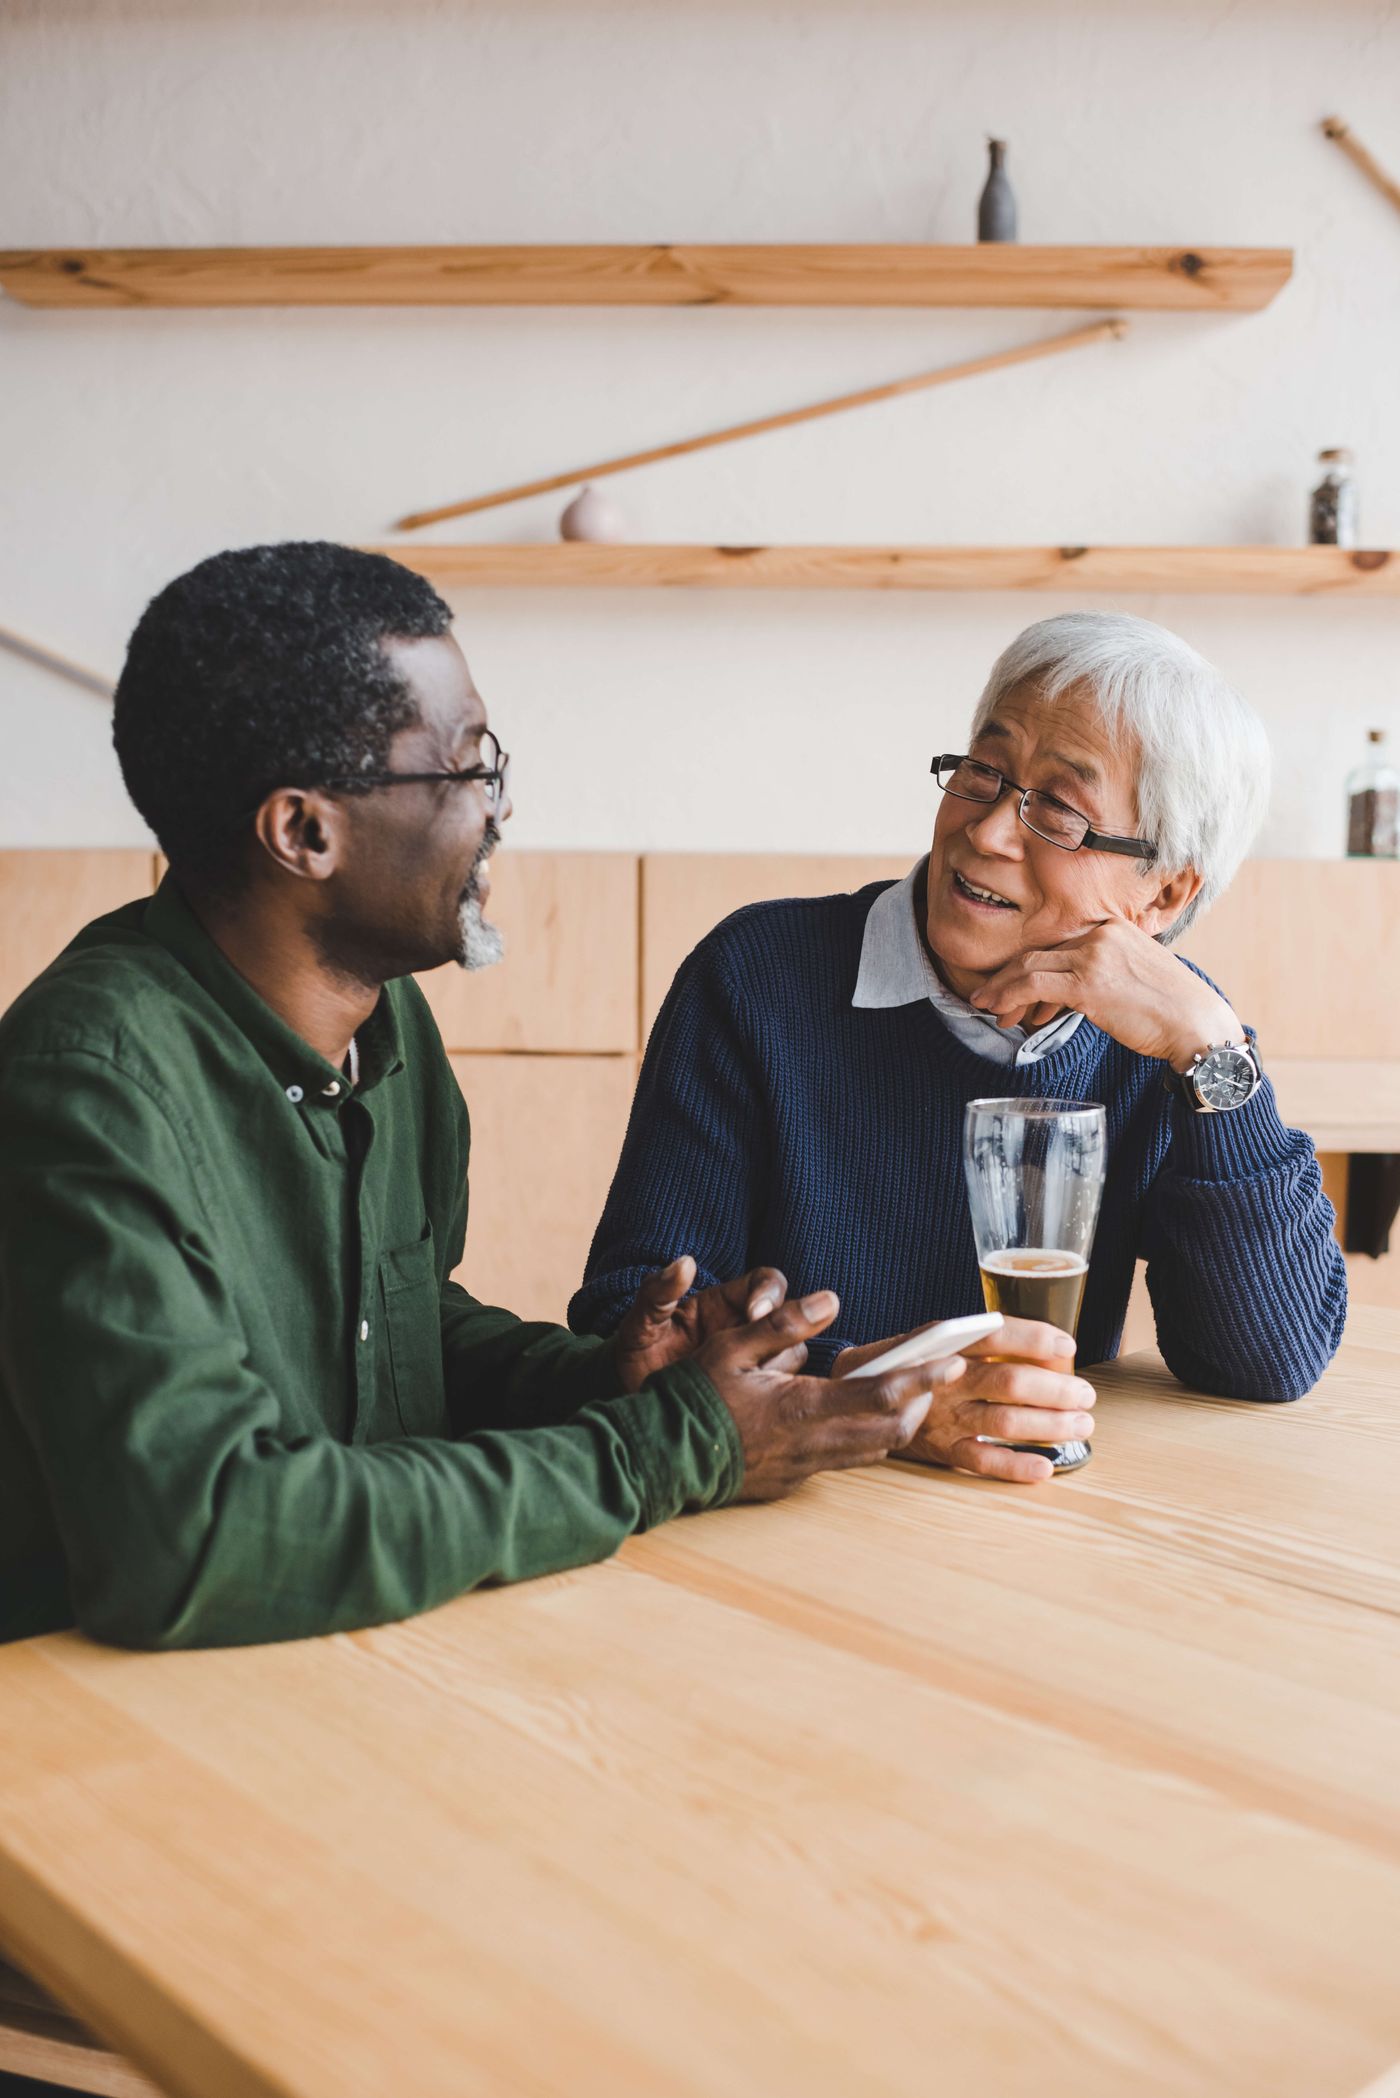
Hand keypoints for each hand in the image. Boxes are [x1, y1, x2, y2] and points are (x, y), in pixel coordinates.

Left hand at [613, 1255, 788, 1393]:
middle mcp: (746, 1330)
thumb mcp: (640, 1322)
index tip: (757, 1314)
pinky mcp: (755, 1395)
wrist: (633, 1399)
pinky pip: (781, 1391)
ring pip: (792, 1357)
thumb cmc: (636, 1353)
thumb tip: (686, 1264)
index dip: (770, 1293)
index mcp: (724, 1302)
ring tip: (760, 1385)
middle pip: (791, 1320)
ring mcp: (753, 1363)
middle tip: (764, 1357)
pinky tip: (760, 1407)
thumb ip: (657, 1292)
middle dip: (785, 1334)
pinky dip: (779, 1396)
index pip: (767, 1283)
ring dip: (782, 1369)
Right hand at [694, 1291, 966, 1500]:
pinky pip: (841, 1460)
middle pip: (889, 1431)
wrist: (659, 1458)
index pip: (881, 1395)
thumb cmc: (691, 1396)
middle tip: (933, 1376)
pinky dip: (860, 1438)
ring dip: (893, 1423)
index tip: (952, 1362)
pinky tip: (850, 1416)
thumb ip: (783, 1323)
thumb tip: (829, 1300)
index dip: (923, 1379)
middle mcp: (811, 1445)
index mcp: (801, 1408)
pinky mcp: (791, 1482)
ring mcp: (803, 1469)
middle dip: (920, 1404)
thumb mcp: (731, 1346)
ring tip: (903, 1394)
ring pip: (870, 1450)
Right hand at [834, 1317, 1095, 1483]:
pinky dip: (1013, 1466)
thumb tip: (1042, 1345)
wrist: (847, 1394)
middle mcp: (945, 1378)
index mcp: (944, 1344)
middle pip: (1007, 1382)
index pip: (994, 1335)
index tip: (1068, 1347)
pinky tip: (1044, 1468)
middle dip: (1054, 1390)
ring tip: (1081, 1426)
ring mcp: (941, 1416)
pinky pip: (980, 1460)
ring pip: (1002, 1421)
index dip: (1033, 1340)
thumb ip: (975, 1340)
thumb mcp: (931, 1339)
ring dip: (1047, 1425)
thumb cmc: (902, 1364)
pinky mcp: (938, 1449)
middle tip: (1086, 1396)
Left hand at [967, 917, 1243, 1070]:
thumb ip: (1102, 973)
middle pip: (1038, 951)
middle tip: (991, 1000)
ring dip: (1002, 990)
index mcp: (1113, 928)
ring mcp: (1094, 956)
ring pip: (1029, 967)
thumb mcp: (1135, 977)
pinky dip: (1010, 998)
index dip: (1031, 967)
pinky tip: (1000, 1012)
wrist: (1198, 1027)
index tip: (1017, 992)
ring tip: (987, 1008)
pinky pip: (1034, 986)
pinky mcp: (1089, 983)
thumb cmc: (1171, 1011)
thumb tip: (1064, 996)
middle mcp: (1102, 934)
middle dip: (1009, 978)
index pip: (1057, 944)